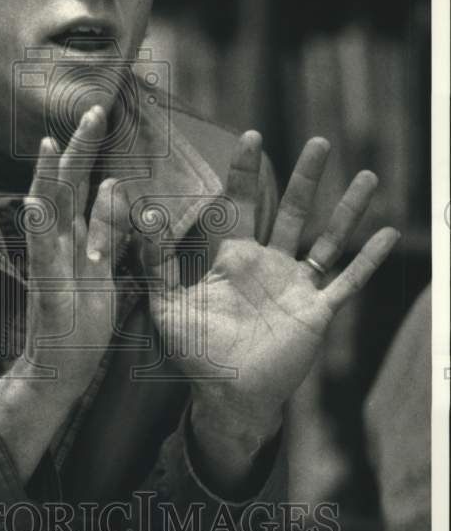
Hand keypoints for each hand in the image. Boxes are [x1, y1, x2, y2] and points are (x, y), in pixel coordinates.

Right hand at [21, 105, 129, 393]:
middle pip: (66, 186)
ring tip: (47, 144)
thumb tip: (114, 184)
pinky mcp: (47, 289)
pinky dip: (36, 230)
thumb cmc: (80, 322)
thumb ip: (109, 230)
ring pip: (47, 214)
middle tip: (92, 110)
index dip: (88, 148)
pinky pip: (41, 256)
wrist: (59, 370)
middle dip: (77, 149)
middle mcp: (59, 243)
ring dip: (46, 179)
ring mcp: (49, 264)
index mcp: (76, 237)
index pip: (82, 183)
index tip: (99, 111)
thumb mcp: (105, 269)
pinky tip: (34, 205)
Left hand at [141, 131, 399, 442]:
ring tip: (368, 176)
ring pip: (327, 238)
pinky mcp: (316, 310)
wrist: (225, 395)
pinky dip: (367, 260)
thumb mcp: (167, 302)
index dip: (246, 172)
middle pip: (292, 210)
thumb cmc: (194, 350)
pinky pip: (346, 281)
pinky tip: (390, 234)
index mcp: (233, 257)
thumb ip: (155, 261)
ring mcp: (296, 285)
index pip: (242, 204)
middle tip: (320, 142)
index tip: (251, 136)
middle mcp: (269, 264)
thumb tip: (141, 218)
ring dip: (347, 210)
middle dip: (306, 177)